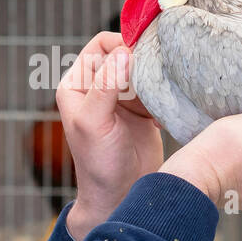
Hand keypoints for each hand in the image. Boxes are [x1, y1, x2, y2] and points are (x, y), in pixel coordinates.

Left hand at [56, 32, 164, 240]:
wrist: (121, 196)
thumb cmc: (99, 164)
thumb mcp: (95, 123)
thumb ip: (106, 86)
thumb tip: (124, 52)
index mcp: (77, 85)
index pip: (100, 46)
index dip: (122, 44)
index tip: (143, 56)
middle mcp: (98, 86)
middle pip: (125, 53)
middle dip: (143, 60)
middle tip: (159, 73)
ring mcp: (122, 97)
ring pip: (144, 68)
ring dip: (156, 77)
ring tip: (162, 96)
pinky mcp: (143, 109)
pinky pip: (157, 87)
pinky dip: (164, 93)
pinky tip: (163, 112)